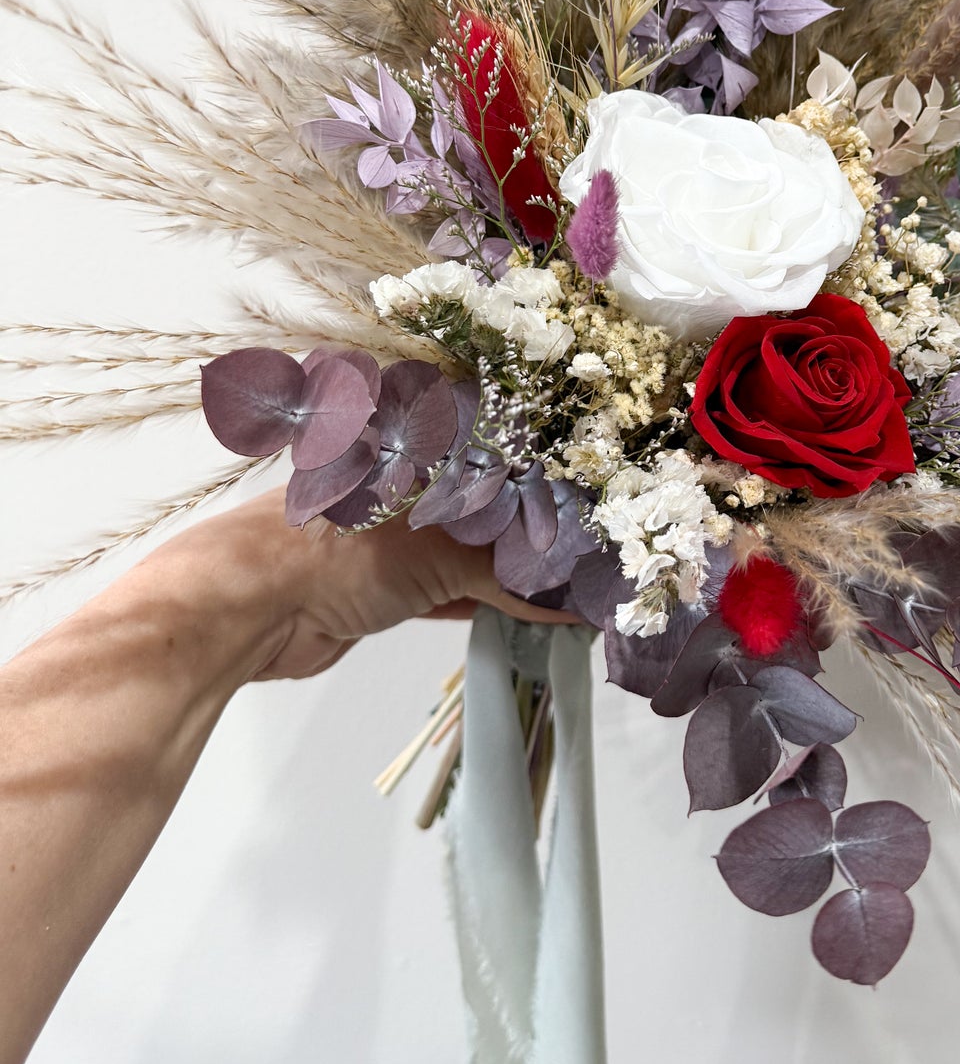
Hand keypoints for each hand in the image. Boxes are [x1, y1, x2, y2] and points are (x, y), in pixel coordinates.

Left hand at [148, 487, 579, 682]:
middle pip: (495, 505)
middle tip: (606, 552)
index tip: (606, 496)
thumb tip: (574, 597)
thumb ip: (509, 573)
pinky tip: (541, 616)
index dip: (555, 474)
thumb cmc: (339, 552)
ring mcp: (399, 536)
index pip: (505, 449)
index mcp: (420, 447)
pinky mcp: (389, 588)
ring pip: (478, 551)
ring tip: (584, 587)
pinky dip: (495, 604)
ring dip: (523, 573)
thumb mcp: (441, 553)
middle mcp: (413, 482)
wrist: (248, 609)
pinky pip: (457, 592)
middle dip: (544, 531)